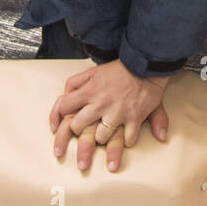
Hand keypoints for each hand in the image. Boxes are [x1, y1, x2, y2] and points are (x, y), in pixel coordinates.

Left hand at [48, 59, 170, 172]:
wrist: (144, 65)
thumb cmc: (118, 70)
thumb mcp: (92, 71)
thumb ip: (75, 82)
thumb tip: (64, 94)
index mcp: (89, 91)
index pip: (64, 107)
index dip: (62, 113)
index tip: (67, 116)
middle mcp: (101, 103)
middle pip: (78, 127)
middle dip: (79, 130)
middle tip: (84, 130)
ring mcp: (118, 112)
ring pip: (100, 138)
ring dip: (102, 138)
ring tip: (104, 135)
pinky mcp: (135, 118)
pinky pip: (127, 140)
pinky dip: (127, 141)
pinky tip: (126, 137)